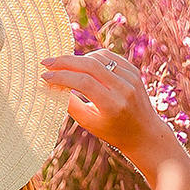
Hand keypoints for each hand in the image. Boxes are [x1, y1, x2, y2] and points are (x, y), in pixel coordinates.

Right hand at [40, 49, 168, 160]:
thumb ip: (70, 104)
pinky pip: (108, 56)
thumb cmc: (113, 131)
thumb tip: (50, 86)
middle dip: (65, 61)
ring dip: (77, 59)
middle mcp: (124, 88)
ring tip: (62, 66)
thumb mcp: (89, 123)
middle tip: (46, 62)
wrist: (145, 133)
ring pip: (98, 57)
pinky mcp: (133, 70)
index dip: (61, 76)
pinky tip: (80, 63)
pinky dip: (92, 57)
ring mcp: (131, 77)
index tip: (44, 75)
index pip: (83, 83)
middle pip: (90, 65)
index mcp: (113, 105)